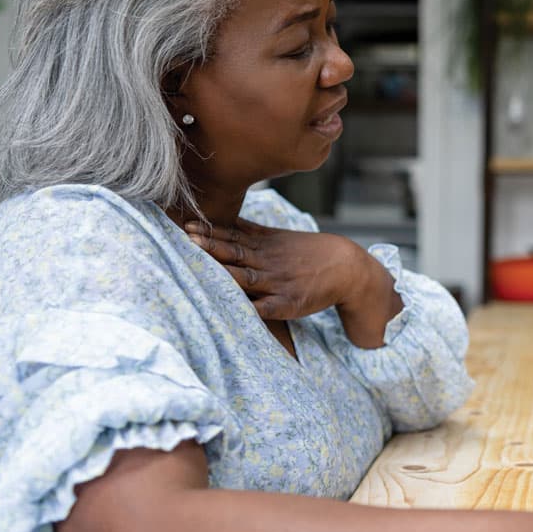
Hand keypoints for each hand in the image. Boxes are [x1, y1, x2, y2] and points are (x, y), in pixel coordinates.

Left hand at [185, 217, 368, 320]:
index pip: (232, 236)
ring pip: (246, 277)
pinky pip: (269, 307)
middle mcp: (267, 262)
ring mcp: (278, 283)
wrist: (346, 267)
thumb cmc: (306, 253)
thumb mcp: (278, 238)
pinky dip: (255, 308)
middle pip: (235, 253)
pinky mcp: (290, 303)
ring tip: (204, 265)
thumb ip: (248, 232)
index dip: (210, 231)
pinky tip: (240, 309)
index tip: (186, 223)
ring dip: (224, 271)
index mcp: (263, 246)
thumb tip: (218, 222)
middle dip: (211, 246)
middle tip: (187, 237)